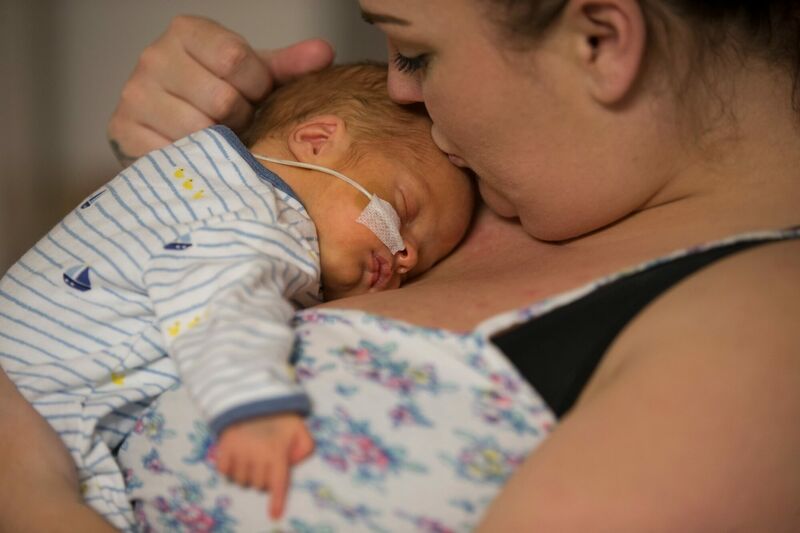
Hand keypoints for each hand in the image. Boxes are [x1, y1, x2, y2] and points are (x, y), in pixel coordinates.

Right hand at [108, 15, 333, 165]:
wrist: (163, 128)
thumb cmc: (215, 97)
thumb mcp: (252, 77)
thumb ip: (287, 66)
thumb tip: (324, 52)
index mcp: (187, 32)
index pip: (237, 59)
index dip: (257, 87)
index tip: (255, 97)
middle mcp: (153, 58)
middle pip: (222, 99)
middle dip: (240, 119)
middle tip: (237, 124)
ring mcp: (135, 95)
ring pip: (200, 130)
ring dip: (220, 144)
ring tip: (219, 138)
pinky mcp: (123, 132)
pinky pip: (176, 154)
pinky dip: (196, 162)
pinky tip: (199, 156)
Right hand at [215, 413, 314, 519]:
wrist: (251, 394)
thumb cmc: (278, 414)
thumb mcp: (299, 427)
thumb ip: (305, 447)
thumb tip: (294, 464)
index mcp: (277, 452)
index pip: (278, 483)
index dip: (277, 501)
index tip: (274, 516)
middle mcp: (257, 455)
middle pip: (258, 485)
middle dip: (262, 478)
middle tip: (264, 463)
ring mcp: (238, 452)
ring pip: (240, 481)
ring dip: (245, 475)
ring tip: (250, 459)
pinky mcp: (223, 448)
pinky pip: (224, 472)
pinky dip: (229, 469)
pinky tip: (236, 458)